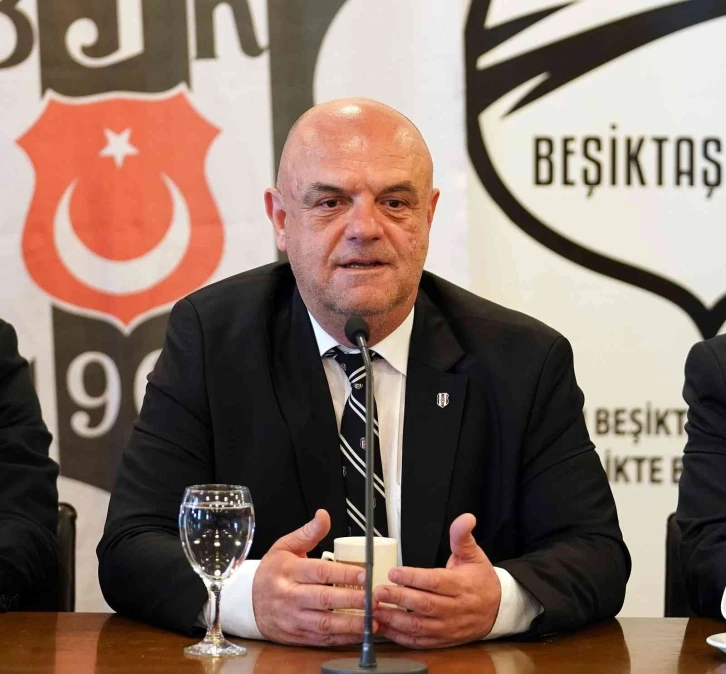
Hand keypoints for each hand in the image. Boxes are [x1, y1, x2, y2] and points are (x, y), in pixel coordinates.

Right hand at [252, 509, 373, 645]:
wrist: (248, 601)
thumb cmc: (272, 571)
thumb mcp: (285, 546)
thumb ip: (308, 532)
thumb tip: (323, 515)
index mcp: (288, 571)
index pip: (319, 572)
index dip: (343, 573)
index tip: (364, 574)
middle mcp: (290, 596)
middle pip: (324, 599)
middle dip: (351, 600)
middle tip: (374, 598)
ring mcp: (293, 618)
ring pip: (324, 623)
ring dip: (351, 623)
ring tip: (373, 620)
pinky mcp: (297, 635)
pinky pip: (322, 639)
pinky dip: (343, 638)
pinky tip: (360, 633)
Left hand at [372, 513, 500, 647]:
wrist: (497, 609)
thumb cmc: (481, 579)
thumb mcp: (474, 554)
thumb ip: (462, 536)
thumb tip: (466, 518)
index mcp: (461, 585)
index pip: (435, 582)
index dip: (413, 578)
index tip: (393, 572)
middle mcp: (454, 608)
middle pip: (424, 605)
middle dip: (398, 598)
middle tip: (378, 591)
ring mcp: (448, 627)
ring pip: (420, 627)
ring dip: (395, 620)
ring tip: (376, 610)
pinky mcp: (443, 640)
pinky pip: (420, 642)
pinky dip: (401, 637)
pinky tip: (385, 627)